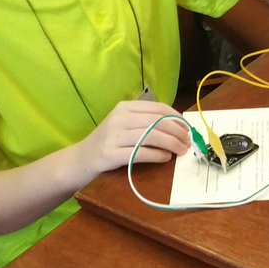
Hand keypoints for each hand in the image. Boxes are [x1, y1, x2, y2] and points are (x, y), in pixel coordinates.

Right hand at [76, 100, 191, 174]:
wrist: (80, 160)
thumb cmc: (108, 142)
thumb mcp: (124, 124)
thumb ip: (146, 122)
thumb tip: (178, 126)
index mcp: (124, 107)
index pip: (158, 108)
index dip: (176, 118)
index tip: (187, 128)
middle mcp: (119, 118)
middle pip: (157, 122)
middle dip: (178, 132)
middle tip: (188, 142)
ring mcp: (114, 136)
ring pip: (152, 136)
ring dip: (172, 144)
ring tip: (181, 151)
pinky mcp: (111, 154)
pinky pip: (141, 153)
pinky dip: (158, 155)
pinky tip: (166, 158)